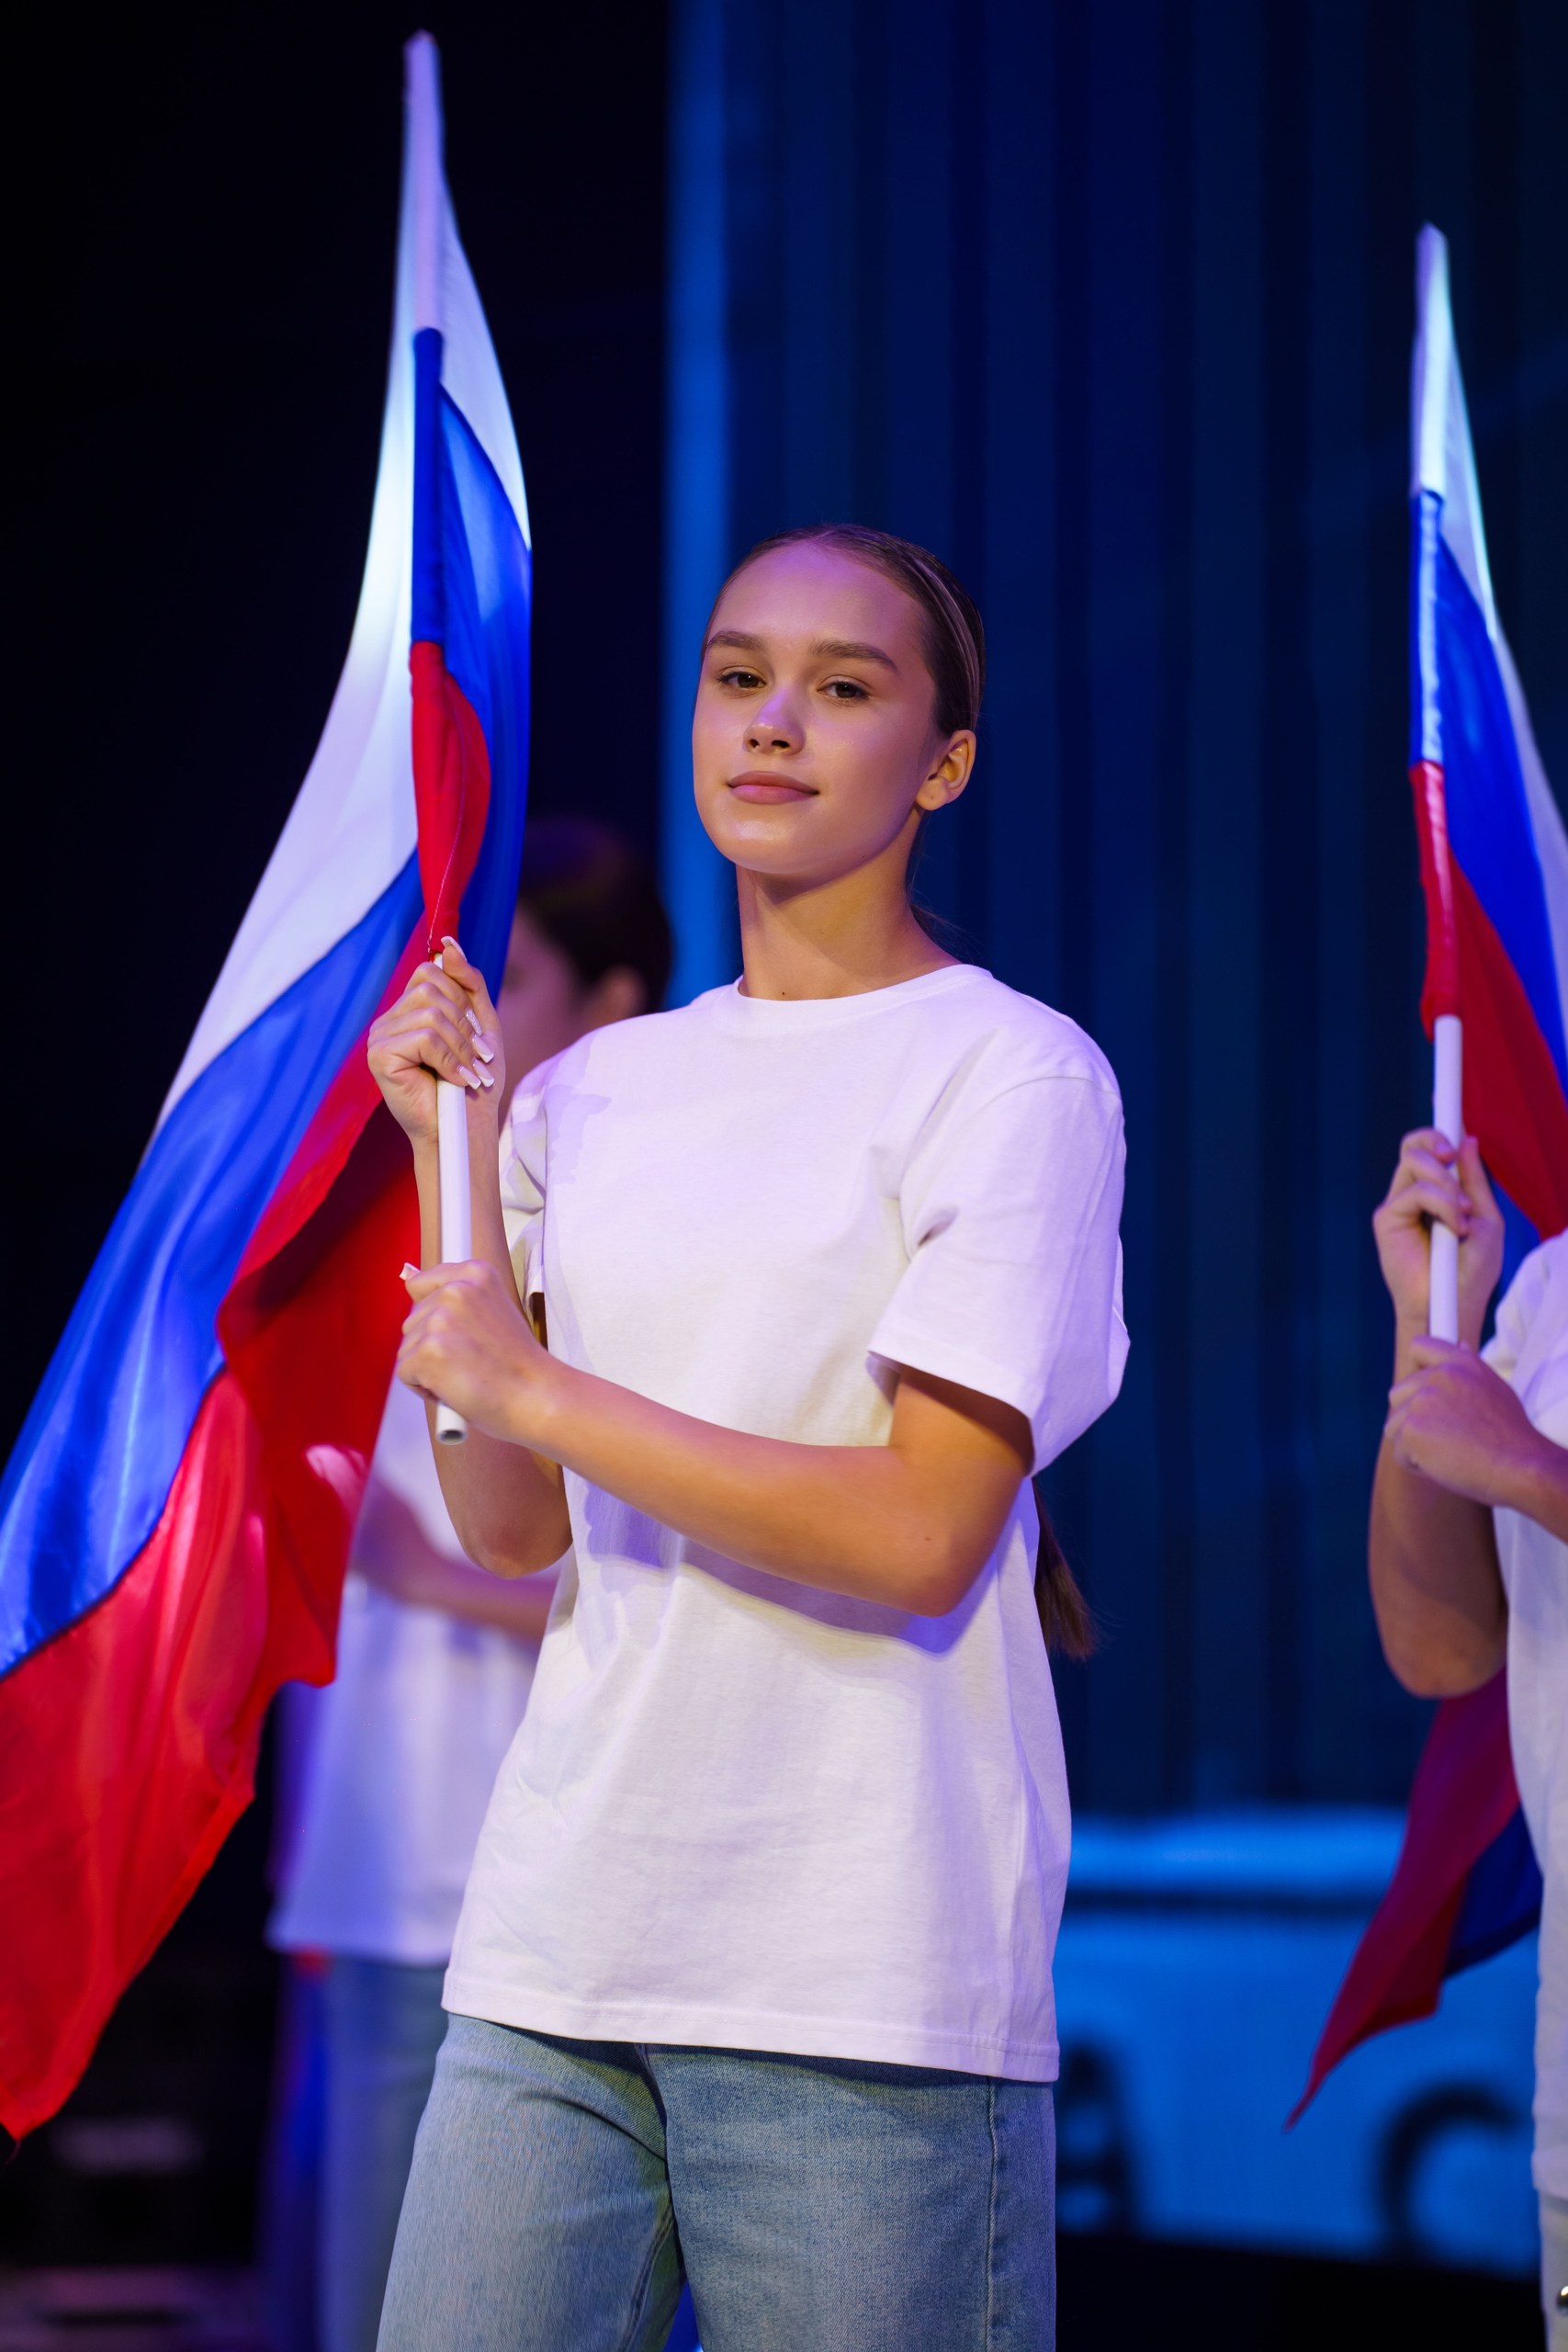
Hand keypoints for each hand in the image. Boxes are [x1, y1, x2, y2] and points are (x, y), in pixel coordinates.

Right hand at [368, 937, 505, 1147]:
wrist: (465, 1129)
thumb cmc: (473, 1081)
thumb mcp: (480, 1024)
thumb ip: (467, 983)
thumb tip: (448, 944)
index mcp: (408, 1010)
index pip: (430, 972)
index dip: (460, 996)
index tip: (476, 1033)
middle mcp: (388, 1020)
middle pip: (431, 988)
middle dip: (465, 1024)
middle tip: (478, 1058)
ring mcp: (380, 1037)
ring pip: (431, 1014)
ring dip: (461, 1046)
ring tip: (470, 1073)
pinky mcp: (379, 1056)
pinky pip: (423, 1037)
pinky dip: (449, 1060)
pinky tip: (456, 1081)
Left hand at [397, 1257, 556, 1443]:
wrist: (537, 1397)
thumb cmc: (517, 1364)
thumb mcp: (492, 1310)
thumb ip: (457, 1299)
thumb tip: (408, 1281)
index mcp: (475, 1273)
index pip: (420, 1284)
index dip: (434, 1316)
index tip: (459, 1333)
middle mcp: (456, 1290)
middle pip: (412, 1320)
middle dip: (432, 1344)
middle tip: (470, 1360)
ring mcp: (441, 1320)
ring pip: (407, 1348)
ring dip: (428, 1368)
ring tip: (466, 1374)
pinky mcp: (429, 1352)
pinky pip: (405, 1374)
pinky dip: (424, 1389)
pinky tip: (455, 1388)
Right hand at [1372, 1129, 1503, 1346]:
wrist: (1455, 1303)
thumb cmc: (1473, 1270)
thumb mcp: (1485, 1217)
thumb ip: (1473, 1180)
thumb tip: (1467, 1138)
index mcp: (1438, 1193)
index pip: (1432, 1149)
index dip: (1437, 1125)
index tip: (1444, 1099)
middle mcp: (1414, 1194)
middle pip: (1415, 1144)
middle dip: (1437, 1139)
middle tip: (1453, 1155)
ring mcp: (1399, 1206)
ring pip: (1413, 1162)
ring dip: (1446, 1184)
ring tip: (1461, 1215)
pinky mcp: (1387, 1220)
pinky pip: (1414, 1192)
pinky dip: (1441, 1205)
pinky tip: (1452, 1228)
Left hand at [1385, 1335, 1553, 1513]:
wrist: (1520, 1466)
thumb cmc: (1510, 1434)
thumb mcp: (1495, 1387)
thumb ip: (1469, 1366)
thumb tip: (1460, 1345)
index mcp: (1460, 1363)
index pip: (1419, 1347)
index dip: (1416, 1370)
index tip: (1426, 1394)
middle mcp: (1438, 1377)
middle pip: (1397, 1394)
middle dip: (1412, 1418)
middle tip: (1446, 1436)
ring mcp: (1422, 1402)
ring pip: (1394, 1426)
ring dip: (1413, 1444)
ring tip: (1449, 1451)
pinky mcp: (1412, 1430)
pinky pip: (1398, 1451)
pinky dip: (1415, 1464)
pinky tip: (1444, 1465)